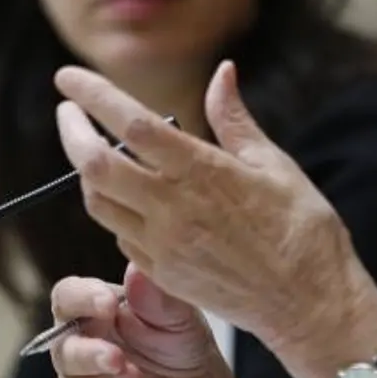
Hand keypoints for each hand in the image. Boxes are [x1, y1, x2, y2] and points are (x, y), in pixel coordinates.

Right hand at [50, 265, 225, 377]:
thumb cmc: (180, 340)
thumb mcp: (178, 315)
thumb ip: (156, 296)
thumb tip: (136, 269)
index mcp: (93, 312)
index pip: (66, 298)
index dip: (81, 300)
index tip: (108, 304)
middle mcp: (80, 347)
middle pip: (62, 349)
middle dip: (89, 355)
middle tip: (118, 358)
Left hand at [53, 60, 363, 350]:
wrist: (309, 305)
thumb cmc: (303, 231)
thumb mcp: (275, 164)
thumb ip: (234, 119)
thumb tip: (222, 72)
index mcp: (203, 172)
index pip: (131, 124)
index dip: (93, 96)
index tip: (68, 78)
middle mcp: (173, 209)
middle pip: (94, 165)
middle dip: (71, 131)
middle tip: (67, 111)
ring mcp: (162, 245)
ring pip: (98, 202)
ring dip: (86, 171)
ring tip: (91, 149)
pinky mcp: (162, 273)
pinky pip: (120, 234)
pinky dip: (113, 208)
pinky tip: (127, 195)